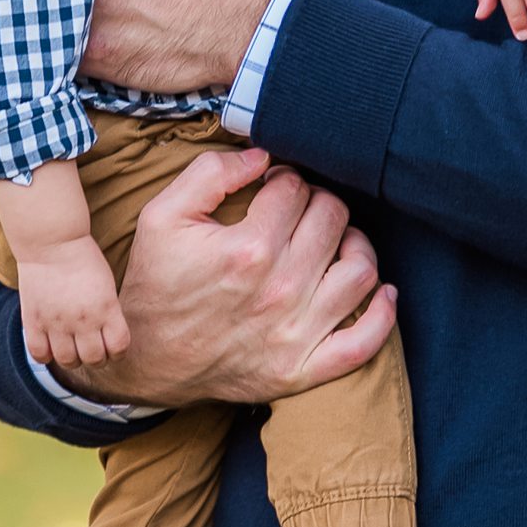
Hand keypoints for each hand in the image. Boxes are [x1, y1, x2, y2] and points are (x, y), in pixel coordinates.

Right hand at [12, 223, 131, 370]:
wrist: (52, 241)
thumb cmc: (84, 260)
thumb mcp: (107, 285)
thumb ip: (109, 313)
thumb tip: (107, 340)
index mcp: (107, 308)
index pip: (119, 347)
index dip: (117, 352)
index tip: (112, 346)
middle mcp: (84, 319)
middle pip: (94, 360)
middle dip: (96, 358)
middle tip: (90, 349)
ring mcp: (57, 322)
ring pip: (68, 361)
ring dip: (72, 360)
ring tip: (70, 349)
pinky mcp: (34, 320)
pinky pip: (39, 354)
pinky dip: (46, 356)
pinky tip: (49, 346)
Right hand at [54, 140, 396, 407]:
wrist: (144, 360)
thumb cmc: (155, 285)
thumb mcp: (160, 216)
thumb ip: (208, 174)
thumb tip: (262, 157)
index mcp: (247, 249)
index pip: (295, 190)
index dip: (285, 179)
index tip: (273, 190)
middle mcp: (280, 291)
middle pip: (332, 220)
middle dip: (319, 202)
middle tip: (301, 210)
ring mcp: (295, 334)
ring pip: (360, 271)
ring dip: (355, 244)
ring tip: (335, 241)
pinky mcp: (303, 369)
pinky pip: (364, 343)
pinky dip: (383, 314)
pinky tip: (380, 290)